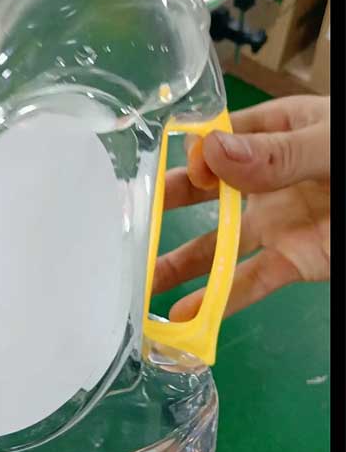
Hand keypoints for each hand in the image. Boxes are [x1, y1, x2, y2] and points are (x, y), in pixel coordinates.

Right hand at [154, 96, 329, 318]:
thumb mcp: (328, 143)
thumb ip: (275, 154)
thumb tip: (210, 156)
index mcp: (272, 134)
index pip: (216, 143)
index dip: (194, 160)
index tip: (189, 177)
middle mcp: (264, 179)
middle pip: (205, 194)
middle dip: (167, 210)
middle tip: (127, 227)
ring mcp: (277, 221)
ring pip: (219, 244)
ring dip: (182, 265)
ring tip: (142, 286)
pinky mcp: (293, 260)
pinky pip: (251, 281)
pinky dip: (220, 300)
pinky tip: (186, 317)